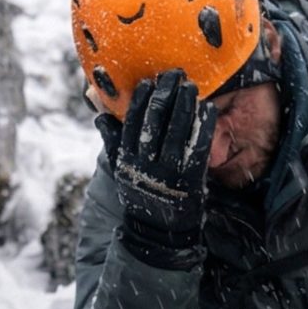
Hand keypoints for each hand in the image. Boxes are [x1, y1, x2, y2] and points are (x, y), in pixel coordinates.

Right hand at [114, 70, 214, 266]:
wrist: (157, 233)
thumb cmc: (141, 195)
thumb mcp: (122, 171)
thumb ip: (113, 142)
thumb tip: (100, 116)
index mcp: (127, 160)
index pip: (131, 122)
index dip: (140, 99)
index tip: (149, 82)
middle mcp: (145, 164)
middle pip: (154, 121)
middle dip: (165, 94)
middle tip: (174, 75)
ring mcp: (168, 172)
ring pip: (176, 131)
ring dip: (185, 104)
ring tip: (191, 86)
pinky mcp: (189, 180)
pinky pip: (197, 148)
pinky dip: (202, 127)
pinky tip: (208, 110)